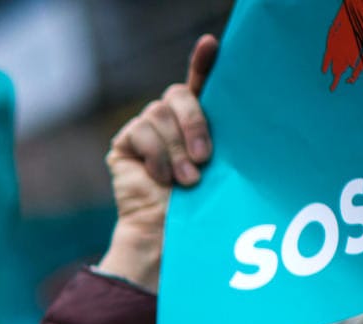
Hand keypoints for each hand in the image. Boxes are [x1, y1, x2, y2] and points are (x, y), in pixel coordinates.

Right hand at [96, 34, 218, 291]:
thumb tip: (237, 104)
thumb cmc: (204, 210)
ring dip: (176, 148)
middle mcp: (170, 122)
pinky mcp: (125, 144)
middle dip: (194, 122)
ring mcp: (145, 132)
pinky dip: (155, 155)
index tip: (212, 46)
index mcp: (198, 123)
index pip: (201, 82)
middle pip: (178, 94)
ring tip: (186, 181)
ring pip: (158, 113)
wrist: (168, 239)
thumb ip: (220, 133)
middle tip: (205, 157)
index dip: (204, 62)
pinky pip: (141, 131)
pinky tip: (160, 179)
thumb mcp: (222, 165)